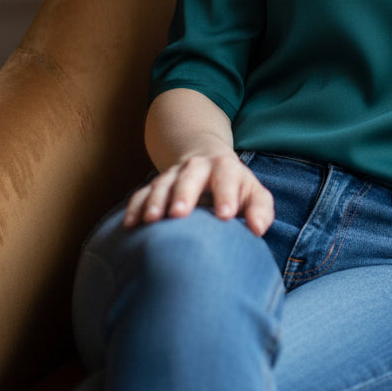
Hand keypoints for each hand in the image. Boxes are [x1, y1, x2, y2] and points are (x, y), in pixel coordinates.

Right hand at [123, 151, 274, 235]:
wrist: (206, 161)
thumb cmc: (235, 187)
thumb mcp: (253, 193)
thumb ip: (260, 210)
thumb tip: (258, 229)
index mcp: (224, 168)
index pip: (226, 177)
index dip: (226, 194)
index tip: (225, 215)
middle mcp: (197, 167)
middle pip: (190, 176)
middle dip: (184, 193)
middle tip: (180, 213)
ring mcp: (173, 175)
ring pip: (163, 183)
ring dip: (156, 200)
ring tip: (152, 220)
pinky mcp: (155, 186)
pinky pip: (141, 194)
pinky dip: (135, 207)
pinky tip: (130, 225)